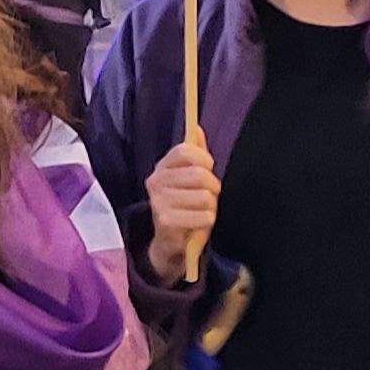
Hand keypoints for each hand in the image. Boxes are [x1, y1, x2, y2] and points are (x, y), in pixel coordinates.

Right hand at [144, 136, 219, 281]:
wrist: (169, 241)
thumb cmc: (184, 205)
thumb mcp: (188, 178)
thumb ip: (194, 153)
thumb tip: (196, 128)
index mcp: (162, 166)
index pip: (186, 150)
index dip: (204, 160)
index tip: (207, 170)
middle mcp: (156, 181)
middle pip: (199, 175)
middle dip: (213, 188)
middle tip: (208, 197)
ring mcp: (158, 201)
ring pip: (205, 197)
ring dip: (211, 208)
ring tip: (201, 212)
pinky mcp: (166, 221)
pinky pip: (204, 216)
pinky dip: (207, 222)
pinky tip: (198, 224)